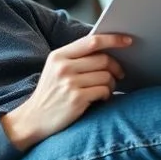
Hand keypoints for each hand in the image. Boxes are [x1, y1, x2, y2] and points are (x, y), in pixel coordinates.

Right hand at [1, 33, 129, 149]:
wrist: (33, 119)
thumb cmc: (50, 93)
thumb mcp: (55, 69)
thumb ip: (76, 57)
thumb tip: (107, 49)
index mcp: (58, 56)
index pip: (92, 41)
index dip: (113, 39)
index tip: (128, 40)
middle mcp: (63, 67)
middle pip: (103, 59)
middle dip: (115, 67)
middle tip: (118, 74)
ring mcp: (69, 83)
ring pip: (106, 76)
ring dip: (111, 84)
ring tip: (105, 89)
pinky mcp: (76, 99)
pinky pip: (104, 91)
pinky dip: (106, 95)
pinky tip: (100, 98)